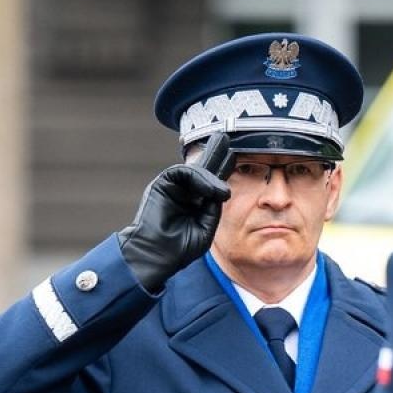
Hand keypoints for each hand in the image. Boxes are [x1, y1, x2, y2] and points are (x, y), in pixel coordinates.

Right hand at [116, 134, 232, 292]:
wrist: (157, 255)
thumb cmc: (179, 248)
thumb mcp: (205, 225)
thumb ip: (213, 205)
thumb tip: (222, 187)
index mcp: (195, 201)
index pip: (211, 180)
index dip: (223, 168)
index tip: (235, 156)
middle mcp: (184, 191)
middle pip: (202, 167)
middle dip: (215, 153)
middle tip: (225, 137)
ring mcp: (173, 186)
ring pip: (195, 170)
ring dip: (210, 178)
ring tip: (222, 192)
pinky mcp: (162, 183)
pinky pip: (182, 173)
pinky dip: (198, 178)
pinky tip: (210, 189)